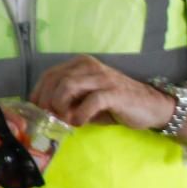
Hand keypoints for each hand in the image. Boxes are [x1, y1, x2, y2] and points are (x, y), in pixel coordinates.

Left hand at [30, 55, 174, 129]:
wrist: (150, 106)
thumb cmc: (115, 104)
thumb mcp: (86, 100)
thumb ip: (67, 100)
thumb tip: (44, 110)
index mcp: (80, 64)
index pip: (50, 74)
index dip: (38, 92)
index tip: (36, 109)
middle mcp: (89, 66)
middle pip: (56, 80)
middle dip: (47, 101)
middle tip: (50, 118)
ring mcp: (102, 77)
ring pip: (68, 86)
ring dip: (60, 106)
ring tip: (64, 120)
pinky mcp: (114, 92)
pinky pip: (90, 100)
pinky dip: (80, 114)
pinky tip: (79, 123)